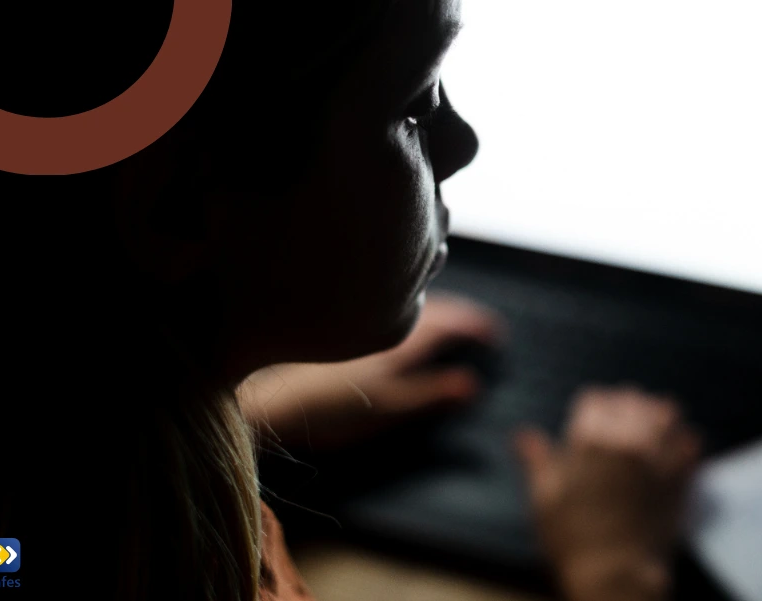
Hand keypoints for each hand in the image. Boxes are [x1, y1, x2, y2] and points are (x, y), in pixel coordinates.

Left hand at [239, 294, 504, 448]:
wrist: (266, 393)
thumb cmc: (327, 406)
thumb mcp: (387, 407)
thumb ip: (429, 394)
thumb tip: (473, 383)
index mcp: (403, 336)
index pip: (450, 322)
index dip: (476, 326)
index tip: (495, 333)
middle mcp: (384, 313)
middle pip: (431, 302)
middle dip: (458, 311)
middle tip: (477, 322)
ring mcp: (360, 310)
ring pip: (406, 294)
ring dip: (432, 301)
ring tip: (444, 314)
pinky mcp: (337, 313)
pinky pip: (383, 295)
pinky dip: (403, 301)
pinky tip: (391, 312)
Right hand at [515, 387, 700, 600]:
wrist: (615, 575)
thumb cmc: (573, 540)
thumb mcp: (543, 499)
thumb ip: (536, 460)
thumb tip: (522, 435)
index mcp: (590, 438)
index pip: (596, 398)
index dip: (592, 409)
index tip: (590, 422)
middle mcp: (628, 437)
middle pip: (631, 398)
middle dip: (623, 408)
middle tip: (618, 428)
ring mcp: (659, 454)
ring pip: (665, 411)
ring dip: (656, 417)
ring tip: (648, 432)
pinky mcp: (682, 475)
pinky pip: (691, 439)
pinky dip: (682, 441)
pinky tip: (672, 452)